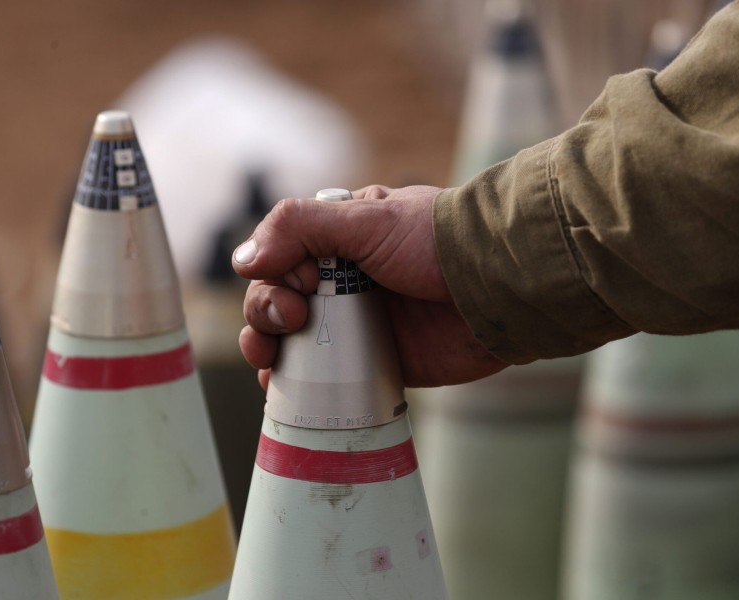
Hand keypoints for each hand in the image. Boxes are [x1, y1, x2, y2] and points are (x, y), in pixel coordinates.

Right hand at [232, 185, 508, 388]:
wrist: (496, 291)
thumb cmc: (436, 244)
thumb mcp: (365, 218)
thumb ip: (300, 227)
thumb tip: (242, 260)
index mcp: (340, 241)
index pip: (279, 259)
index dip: (273, 277)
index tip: (297, 286)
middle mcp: (342, 283)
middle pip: (276, 299)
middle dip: (264, 312)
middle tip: (290, 320)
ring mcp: (356, 326)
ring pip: (289, 340)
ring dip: (266, 348)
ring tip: (267, 359)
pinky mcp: (373, 364)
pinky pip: (322, 378)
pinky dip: (293, 385)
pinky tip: (277, 389)